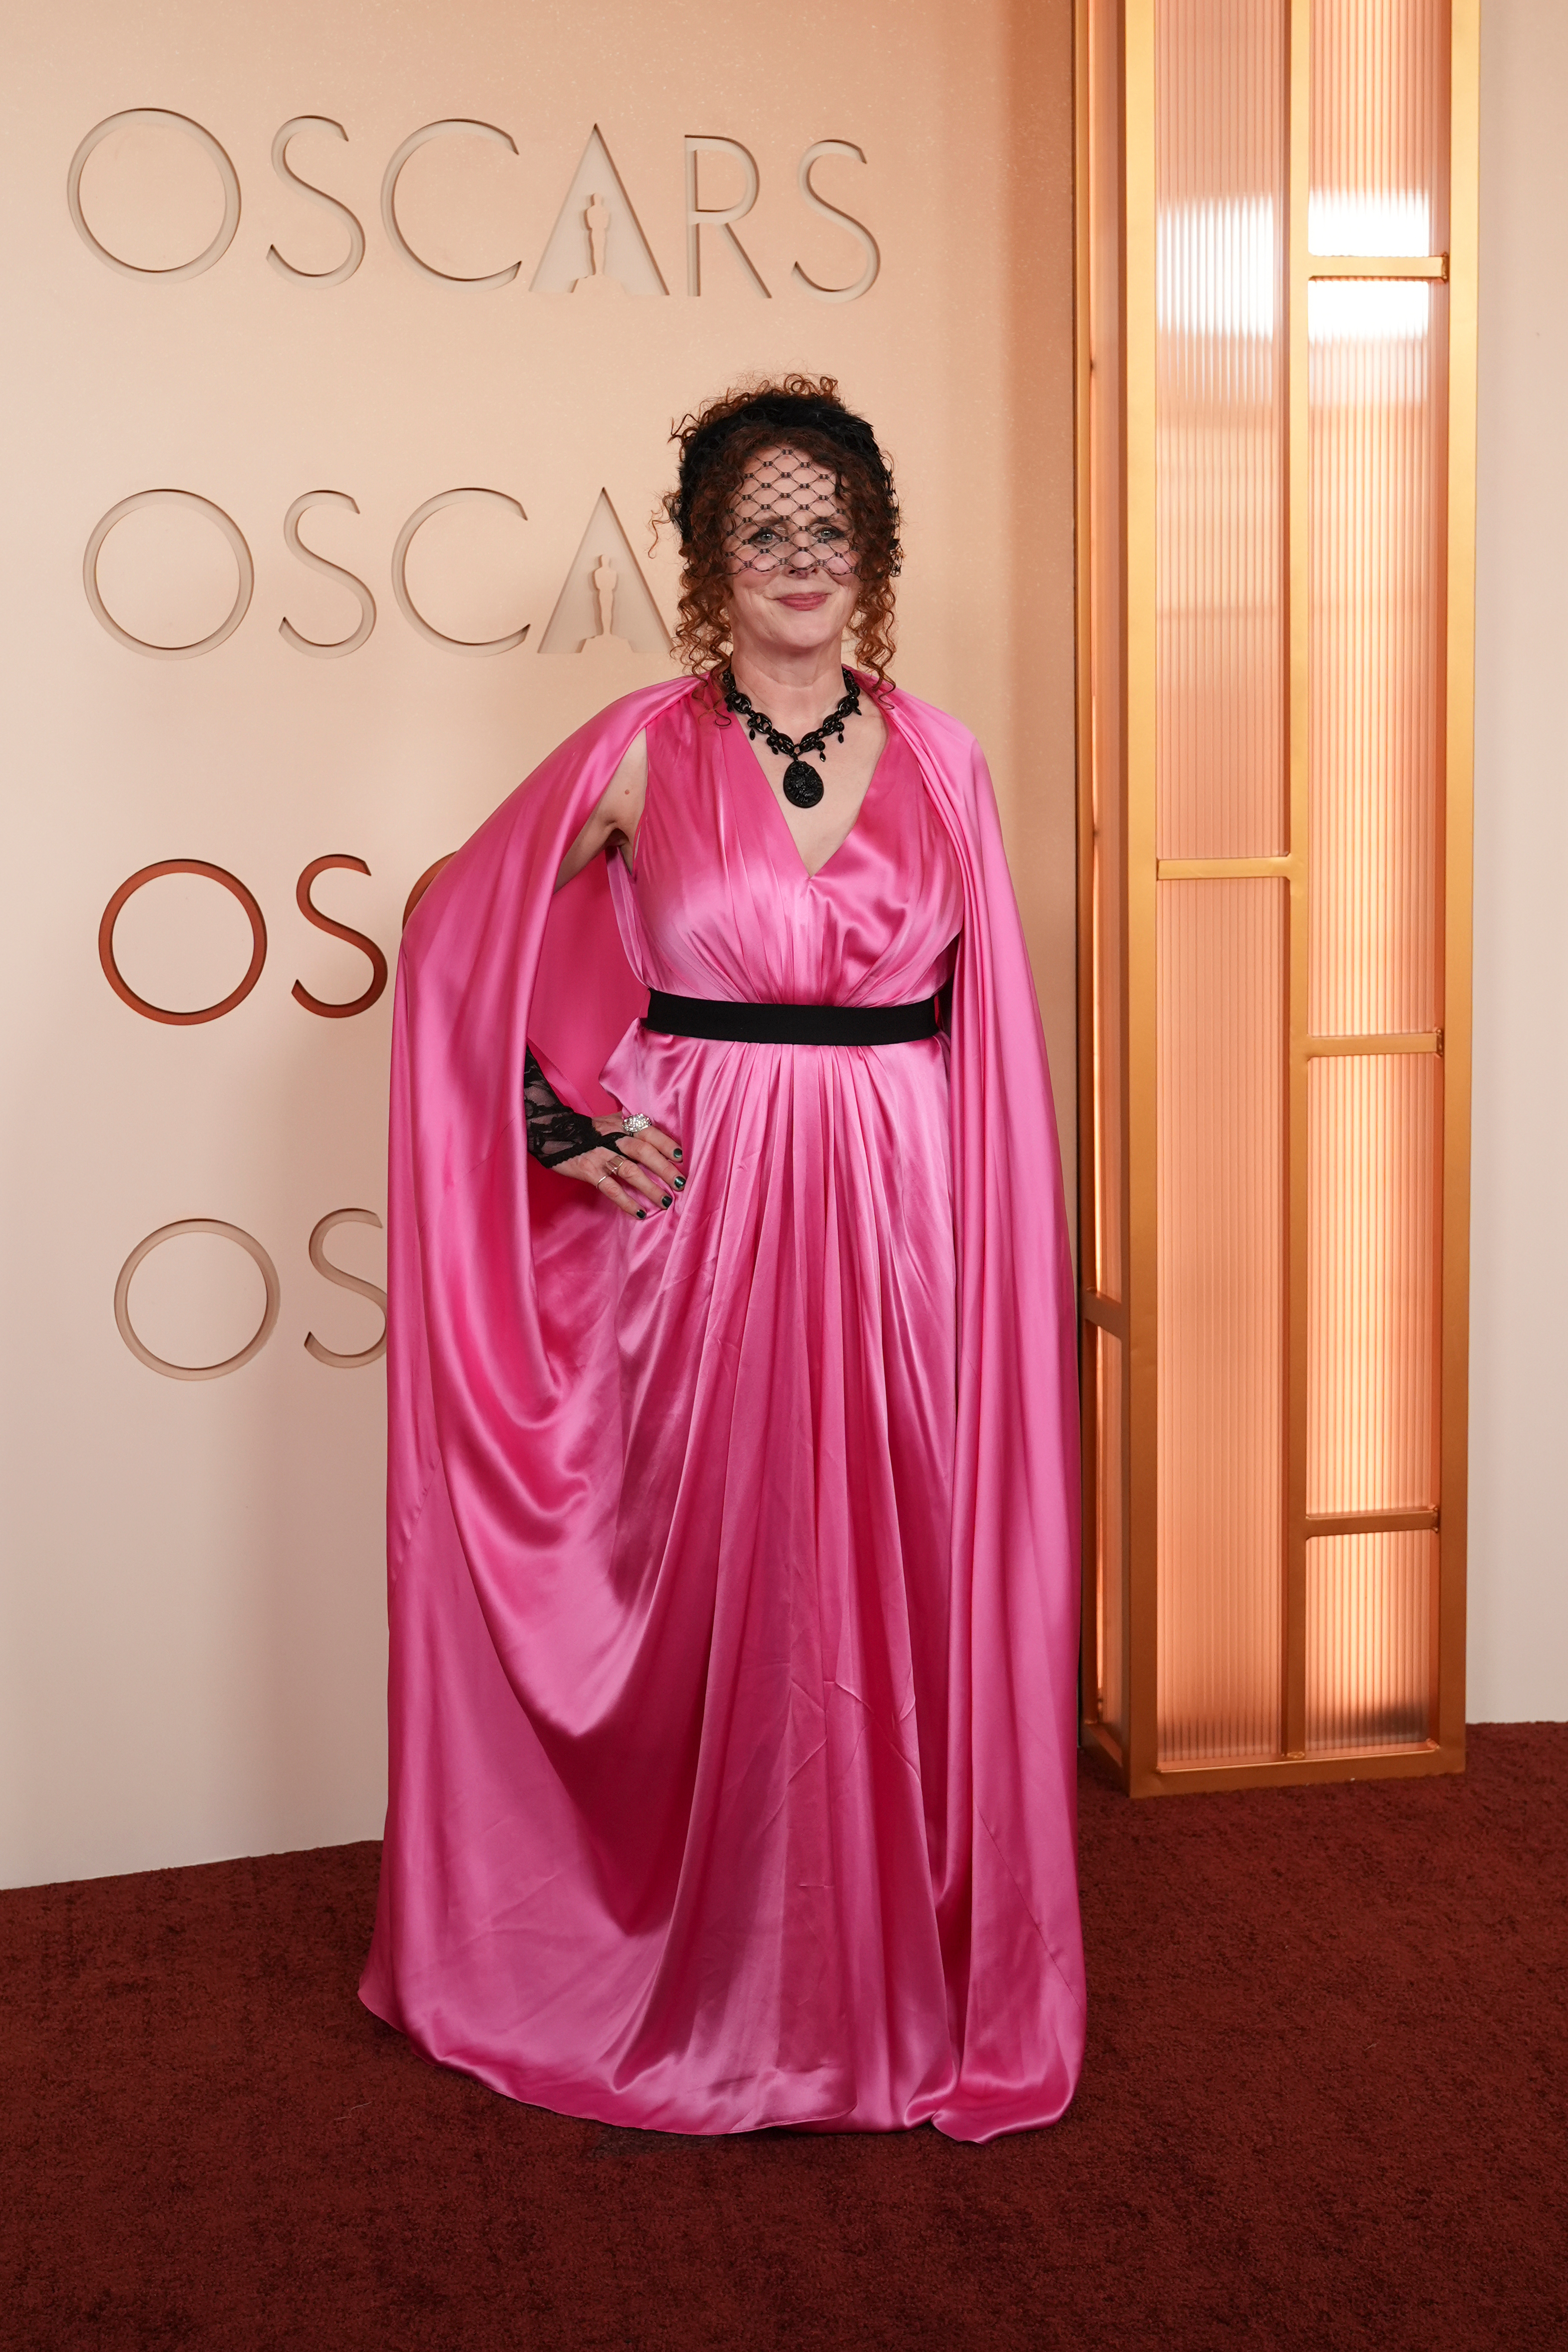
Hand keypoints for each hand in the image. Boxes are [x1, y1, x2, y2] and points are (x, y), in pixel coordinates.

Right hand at [557, 1115, 685, 1218]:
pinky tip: (638, 1212)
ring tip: (665, 1202)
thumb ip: (633, 1129)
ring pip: (629, 1170)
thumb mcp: (612, 1122)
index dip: (666, 1144)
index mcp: (622, 1124)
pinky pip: (610, 1188)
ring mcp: (600, 1154)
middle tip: (680, 1184)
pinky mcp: (588, 1170)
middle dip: (664, 1169)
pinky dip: (625, 1201)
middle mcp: (613, 1137)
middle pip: (643, 1151)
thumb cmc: (590, 1131)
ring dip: (650, 1187)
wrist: (552, 1131)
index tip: (681, 1158)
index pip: (649, 1132)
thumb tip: (663, 1145)